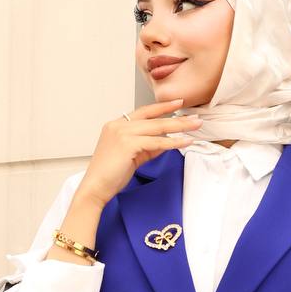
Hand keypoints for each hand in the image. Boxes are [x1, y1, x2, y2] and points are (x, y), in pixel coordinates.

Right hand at [78, 98, 202, 206]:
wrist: (95, 188)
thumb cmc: (110, 175)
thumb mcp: (132, 156)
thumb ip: (148, 147)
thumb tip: (167, 141)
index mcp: (116, 125)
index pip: (143, 112)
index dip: (162, 107)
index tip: (178, 103)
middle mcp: (118, 125)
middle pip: (153, 118)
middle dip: (177, 117)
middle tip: (195, 117)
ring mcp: (122, 133)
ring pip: (157, 127)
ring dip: (179, 126)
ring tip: (195, 126)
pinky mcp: (128, 144)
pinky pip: (156, 141)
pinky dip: (173, 142)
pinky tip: (184, 141)